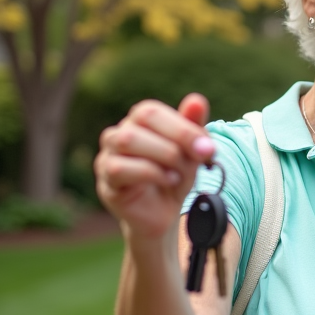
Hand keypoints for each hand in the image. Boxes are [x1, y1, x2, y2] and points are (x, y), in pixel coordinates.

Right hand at [94, 93, 215, 242]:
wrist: (164, 215)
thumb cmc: (175, 176)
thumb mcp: (191, 151)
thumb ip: (193, 126)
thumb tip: (197, 100)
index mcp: (138, 122)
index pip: (152, 110)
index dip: (181, 125)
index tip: (207, 145)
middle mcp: (117, 134)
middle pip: (141, 119)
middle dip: (178, 137)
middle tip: (200, 157)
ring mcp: (106, 158)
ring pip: (127, 140)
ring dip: (164, 155)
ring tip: (180, 172)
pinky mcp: (106, 184)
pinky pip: (120, 169)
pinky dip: (151, 173)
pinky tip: (168, 180)